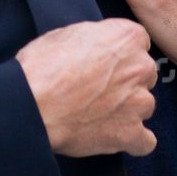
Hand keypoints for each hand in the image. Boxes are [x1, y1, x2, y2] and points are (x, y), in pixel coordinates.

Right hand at [15, 18, 158, 156]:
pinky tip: (115, 137)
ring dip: (128, 110)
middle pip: (144, 75)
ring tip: (99, 115)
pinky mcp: (130, 133)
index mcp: (128, 38)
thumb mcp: (68, 33)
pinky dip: (133, 141)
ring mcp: (139, 102)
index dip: (119, 55)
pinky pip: (145, 142)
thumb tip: (98, 47)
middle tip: (98, 91)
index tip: (104, 64)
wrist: (31, 103)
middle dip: (126, 82)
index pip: (138, 44)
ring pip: (145, 106)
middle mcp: (141, 68)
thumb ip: (96, 39)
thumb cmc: (42, 66)